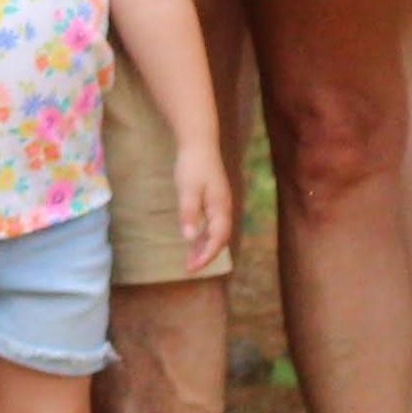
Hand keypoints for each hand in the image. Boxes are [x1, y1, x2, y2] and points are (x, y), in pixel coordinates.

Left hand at [173, 140, 235, 275]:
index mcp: (220, 208)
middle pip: (219, 239)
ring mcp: (220, 204)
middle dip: (206, 256)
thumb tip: (188, 238)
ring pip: (216, 233)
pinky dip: (204, 235)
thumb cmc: (193, 165)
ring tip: (190, 260)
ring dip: (204, 247)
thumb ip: (189, 213)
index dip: (206, 255)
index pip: (217, 239)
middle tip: (189, 269)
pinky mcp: (215, 200)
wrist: (200, 143)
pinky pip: (212, 224)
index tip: (192, 267)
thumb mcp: (187, 189)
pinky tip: (193, 240)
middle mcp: (224, 209)